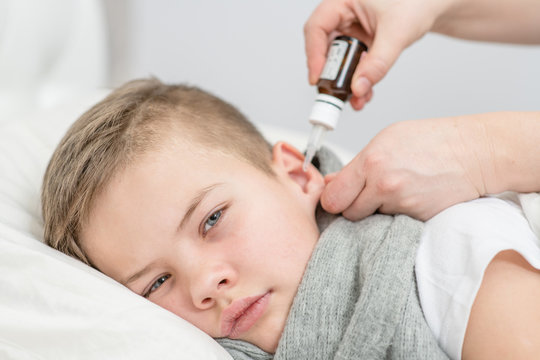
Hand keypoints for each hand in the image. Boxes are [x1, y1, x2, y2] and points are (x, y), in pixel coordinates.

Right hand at [304, 0, 451, 109]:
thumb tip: (359, 87)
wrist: (436, 4)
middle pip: (324, 46)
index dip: (314, 54)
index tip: (318, 78)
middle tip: (335, 94)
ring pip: (339, 59)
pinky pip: (353, 64)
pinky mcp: (361, 42)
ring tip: (356, 99)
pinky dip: (358, 79)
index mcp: (343, 0)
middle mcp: (343, 14)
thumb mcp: (397, 32)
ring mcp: (352, 29)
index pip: (317, 27)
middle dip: (332, 74)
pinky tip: (364, 93)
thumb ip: (378, 62)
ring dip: (345, 81)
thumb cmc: (418, 2)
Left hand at [320, 118, 486, 220]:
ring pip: (371, 219)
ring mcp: (401, 204)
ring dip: (376, 210)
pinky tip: (409, 198)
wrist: (476, 153)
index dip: (333, 199)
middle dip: (353, 206)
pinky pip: (392, 223)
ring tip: (395, 191)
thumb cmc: (432, 141)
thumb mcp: (387, 140)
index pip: (333, 197)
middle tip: (367, 194)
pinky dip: (395, 215)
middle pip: (348, 214)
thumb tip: (329, 182)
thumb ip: (356, 165)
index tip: (338, 196)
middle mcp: (383, 185)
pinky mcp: (416, 219)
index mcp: (371, 161)